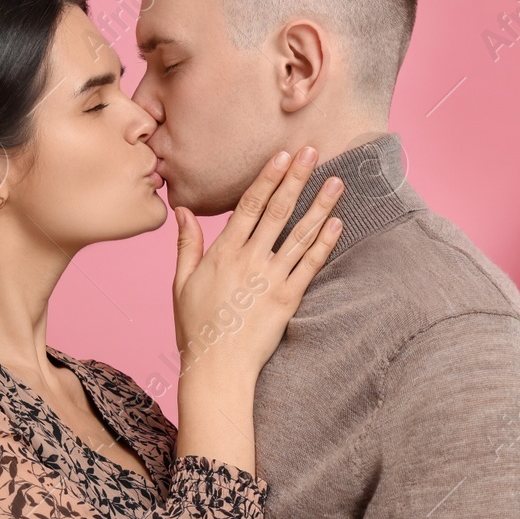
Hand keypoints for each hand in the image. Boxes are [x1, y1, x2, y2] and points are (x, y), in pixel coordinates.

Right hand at [170, 145, 343, 381]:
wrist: (216, 367)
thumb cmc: (196, 328)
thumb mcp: (181, 283)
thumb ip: (187, 244)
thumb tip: (183, 211)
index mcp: (223, 253)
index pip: (248, 205)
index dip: (268, 178)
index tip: (282, 155)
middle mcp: (248, 261)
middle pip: (277, 211)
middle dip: (296, 178)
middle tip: (313, 151)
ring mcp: (270, 279)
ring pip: (299, 234)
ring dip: (319, 205)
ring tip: (336, 181)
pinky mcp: (287, 299)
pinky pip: (309, 265)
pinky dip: (324, 243)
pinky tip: (338, 223)